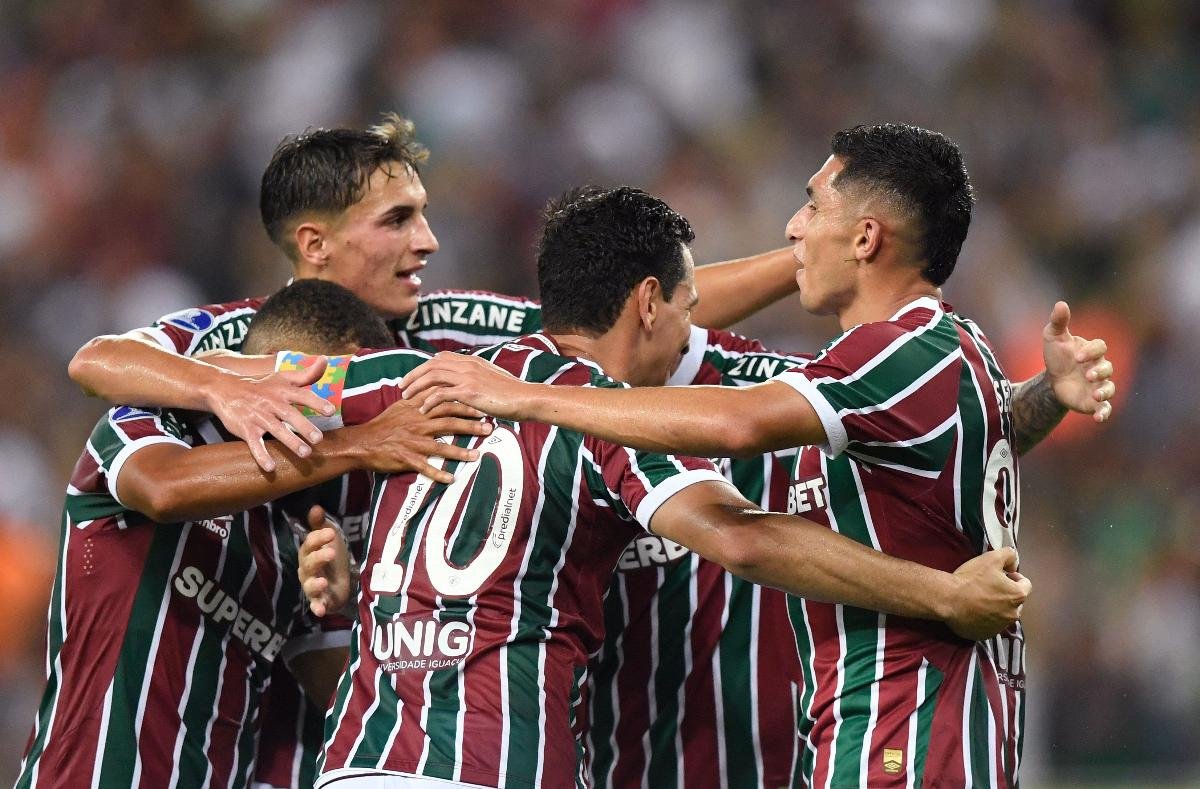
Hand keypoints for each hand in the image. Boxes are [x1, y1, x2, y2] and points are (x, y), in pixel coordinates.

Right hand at [206, 359, 336, 471]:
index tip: (330, 411)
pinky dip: (261, 455)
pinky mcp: (245, 429)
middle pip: (290, 414)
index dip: (316, 402)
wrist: (224, 389)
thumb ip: (306, 374)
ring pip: (275, 430)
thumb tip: (325, 360)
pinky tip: (271, 467)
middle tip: (319, 439)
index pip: (302, 395)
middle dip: (304, 426)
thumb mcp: (282, 377)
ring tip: (305, 453)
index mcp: (282, 391)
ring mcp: (258, 416)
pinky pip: (254, 443)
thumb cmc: (260, 385)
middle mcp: (271, 402)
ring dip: (290, 442)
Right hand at [298, 505, 353, 617]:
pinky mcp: (320, 601)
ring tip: (324, 581)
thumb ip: (320, 525)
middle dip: (319, 558)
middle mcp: (306, 570)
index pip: (309, 545)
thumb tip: (316, 506)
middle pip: (309, 564)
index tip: (331, 533)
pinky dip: (317, 608)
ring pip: (309, 585)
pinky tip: (321, 610)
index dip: (318, 539)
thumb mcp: (328, 540)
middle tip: (331, 553)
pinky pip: (316, 605)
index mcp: (307, 554)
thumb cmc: (332, 559)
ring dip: (315, 584)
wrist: (342, 583)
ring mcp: (312, 587)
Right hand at [353, 394, 492, 482]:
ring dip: (460, 452)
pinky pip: (425, 468)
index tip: (483, 405)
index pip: (445, 402)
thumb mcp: (402, 405)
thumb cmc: (385, 424)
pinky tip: (452, 479)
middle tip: (489, 428)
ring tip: (477, 455)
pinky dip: (438, 474)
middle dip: (470, 425)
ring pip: (441, 446)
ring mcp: (412, 442)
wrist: (363, 441)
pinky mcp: (406, 458)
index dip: (465, 403)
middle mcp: (417, 423)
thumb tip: (439, 387)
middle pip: (448, 421)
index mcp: (417, 408)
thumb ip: (421, 396)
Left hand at [399, 352, 532, 418]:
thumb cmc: (513, 394)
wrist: (526, 398)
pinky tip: (423, 409)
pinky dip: (429, 401)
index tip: (415, 377)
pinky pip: (442, 393)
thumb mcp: (493, 380)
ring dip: (416, 386)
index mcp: (473, 361)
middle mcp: (468, 365)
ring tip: (406, 397)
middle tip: (402, 386)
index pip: (441, 358)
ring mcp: (469, 376)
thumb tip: (469, 385)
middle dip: (414, 375)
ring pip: (433, 376)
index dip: (425, 366)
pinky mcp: (470, 391)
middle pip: (432, 364)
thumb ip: (479, 378)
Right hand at [946, 547, 1030, 640]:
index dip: (1014, 577)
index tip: (1002, 574)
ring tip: (979, 599)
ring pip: (1003, 615)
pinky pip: (990, 625)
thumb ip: (1009, 555)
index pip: (1026, 585)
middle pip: (1015, 602)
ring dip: (996, 607)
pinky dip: (985, 619)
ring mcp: (999, 627)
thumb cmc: (971, 578)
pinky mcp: (985, 635)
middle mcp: (1013, 614)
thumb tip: (1013, 564)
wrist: (948, 599)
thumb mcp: (991, 558)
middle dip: (1006, 594)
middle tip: (989, 587)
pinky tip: (973, 611)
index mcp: (1018, 595)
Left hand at [1042, 301, 1115, 421]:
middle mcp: (1099, 368)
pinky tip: (1099, 418)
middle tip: (1087, 375)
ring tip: (1097, 395)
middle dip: (1100, 371)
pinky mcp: (1093, 402)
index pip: (1100, 347)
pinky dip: (1105, 413)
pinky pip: (1105, 408)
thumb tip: (1061, 303)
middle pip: (1108, 368)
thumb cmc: (1056, 356)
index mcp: (1092, 351)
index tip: (1076, 356)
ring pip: (1110, 388)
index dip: (1091, 351)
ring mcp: (1098, 385)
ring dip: (1105, 391)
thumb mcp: (1053, 337)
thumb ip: (1058, 321)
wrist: (1052, 380)